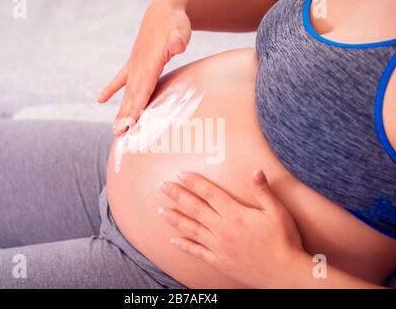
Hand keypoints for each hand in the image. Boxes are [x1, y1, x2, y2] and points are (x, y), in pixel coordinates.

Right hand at [97, 0, 190, 135]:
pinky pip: (120, 79)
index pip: (143, 90)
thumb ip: (179, 39)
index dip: (136, 108)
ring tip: (114, 130)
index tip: (129, 124)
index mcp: (151, 63)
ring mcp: (134, 66)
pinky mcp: (134, 63)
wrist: (163, 11)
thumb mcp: (181, 29)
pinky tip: (99, 100)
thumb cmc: (176, 23)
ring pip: (126, 93)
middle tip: (118, 134)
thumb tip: (178, 46)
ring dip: (120, 111)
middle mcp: (139, 67)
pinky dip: (110, 89)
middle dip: (125, 117)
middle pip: (132, 97)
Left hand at [157, 170, 305, 287]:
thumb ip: (263, 191)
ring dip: (175, 219)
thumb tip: (256, 170)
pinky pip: (197, 252)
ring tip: (160, 211)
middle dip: (177, 196)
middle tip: (162, 186)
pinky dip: (184, 246)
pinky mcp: (219, 261)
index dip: (194, 182)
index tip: (180, 174)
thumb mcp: (277, 212)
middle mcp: (223, 229)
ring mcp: (219, 247)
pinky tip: (173, 240)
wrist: (285, 274)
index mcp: (236, 214)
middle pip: (195, 209)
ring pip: (191, 230)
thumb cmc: (283, 241)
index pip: (210, 193)